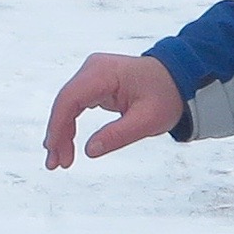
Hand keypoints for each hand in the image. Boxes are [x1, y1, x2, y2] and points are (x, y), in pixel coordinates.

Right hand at [43, 54, 182, 169]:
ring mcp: (92, 74)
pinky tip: (65, 145)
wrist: (178, 78)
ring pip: (66, 106)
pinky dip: (69, 125)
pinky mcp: (94, 83)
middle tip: (56, 164)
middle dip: (57, 134)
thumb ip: (118, 135)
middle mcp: (93, 69)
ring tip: (60, 160)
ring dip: (61, 133)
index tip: (55, 150)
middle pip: (65, 103)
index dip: (58, 126)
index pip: (70, 98)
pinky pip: (75, 105)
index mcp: (104, 73)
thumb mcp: (147, 120)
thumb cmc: (166, 95)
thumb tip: (89, 151)